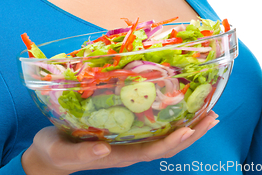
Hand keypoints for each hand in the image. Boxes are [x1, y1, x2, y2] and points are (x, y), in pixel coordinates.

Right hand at [21, 111, 218, 174]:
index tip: (190, 129)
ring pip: (164, 136)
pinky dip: (171, 117)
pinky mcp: (125, 130)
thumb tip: (104, 152)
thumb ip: (81, 155)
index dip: (172, 141)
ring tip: (208, 112)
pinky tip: (179, 106)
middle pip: (167, 144)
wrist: (48, 154)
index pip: (153, 150)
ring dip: (189, 125)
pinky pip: (153, 125)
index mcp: (119, 155)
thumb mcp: (62, 153)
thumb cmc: (54, 152)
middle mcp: (130, 149)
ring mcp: (129, 140)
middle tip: (213, 116)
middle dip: (192, 132)